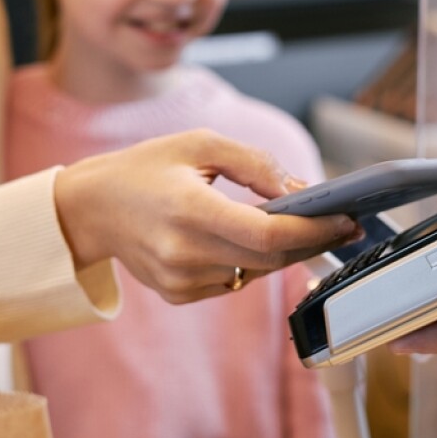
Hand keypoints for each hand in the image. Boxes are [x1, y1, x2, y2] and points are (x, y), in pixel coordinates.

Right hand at [54, 129, 358, 303]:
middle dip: (311, 240)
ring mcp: (181, 280)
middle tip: (339, 222)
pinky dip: (249, 260)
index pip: (269, 234)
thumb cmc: (144, 168)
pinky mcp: (180, 294)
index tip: (345, 218)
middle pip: (271, 258)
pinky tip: (244, 238)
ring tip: (297, 225)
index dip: (315, 230)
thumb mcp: (199, 143)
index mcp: (190, 210)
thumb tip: (300, 192)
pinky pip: (233, 280)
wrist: (91, 209)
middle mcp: (185, 252)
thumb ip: (254, 164)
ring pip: (256, 271)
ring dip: (281, 250)